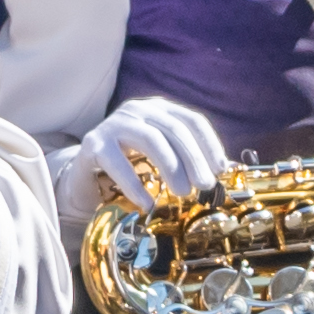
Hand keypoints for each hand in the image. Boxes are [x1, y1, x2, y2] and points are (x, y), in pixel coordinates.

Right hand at [79, 94, 239, 209]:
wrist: (85, 172)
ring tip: (182, 192)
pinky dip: (134, 184)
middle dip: (194, 159)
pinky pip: (117, 162)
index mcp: (159, 109)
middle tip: (205, 185)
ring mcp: (114, 123)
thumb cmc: (131, 164)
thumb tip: (228, 171)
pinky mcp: (93, 143)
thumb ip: (189, 160)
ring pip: (151, 139)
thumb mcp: (162, 157)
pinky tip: (147, 203)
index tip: (221, 169)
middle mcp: (138, 110)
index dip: (210, 144)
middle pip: (174, 129)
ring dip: (172, 168)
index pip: (192, 120)